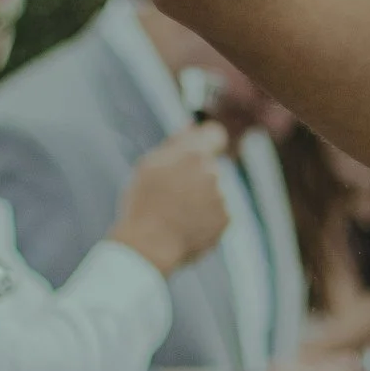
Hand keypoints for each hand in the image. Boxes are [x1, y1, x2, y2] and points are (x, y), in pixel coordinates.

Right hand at [107, 123, 230, 276]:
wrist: (148, 245)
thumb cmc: (143, 203)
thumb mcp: (150, 166)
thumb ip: (176, 142)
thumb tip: (193, 125)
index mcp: (194, 155)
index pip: (215, 134)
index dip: (207, 140)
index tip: (200, 148)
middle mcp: (214, 173)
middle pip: (209, 167)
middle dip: (195, 175)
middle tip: (170, 193)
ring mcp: (222, 198)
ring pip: (212, 192)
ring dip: (198, 199)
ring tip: (173, 214)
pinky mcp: (226, 220)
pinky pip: (216, 214)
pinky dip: (203, 219)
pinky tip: (182, 226)